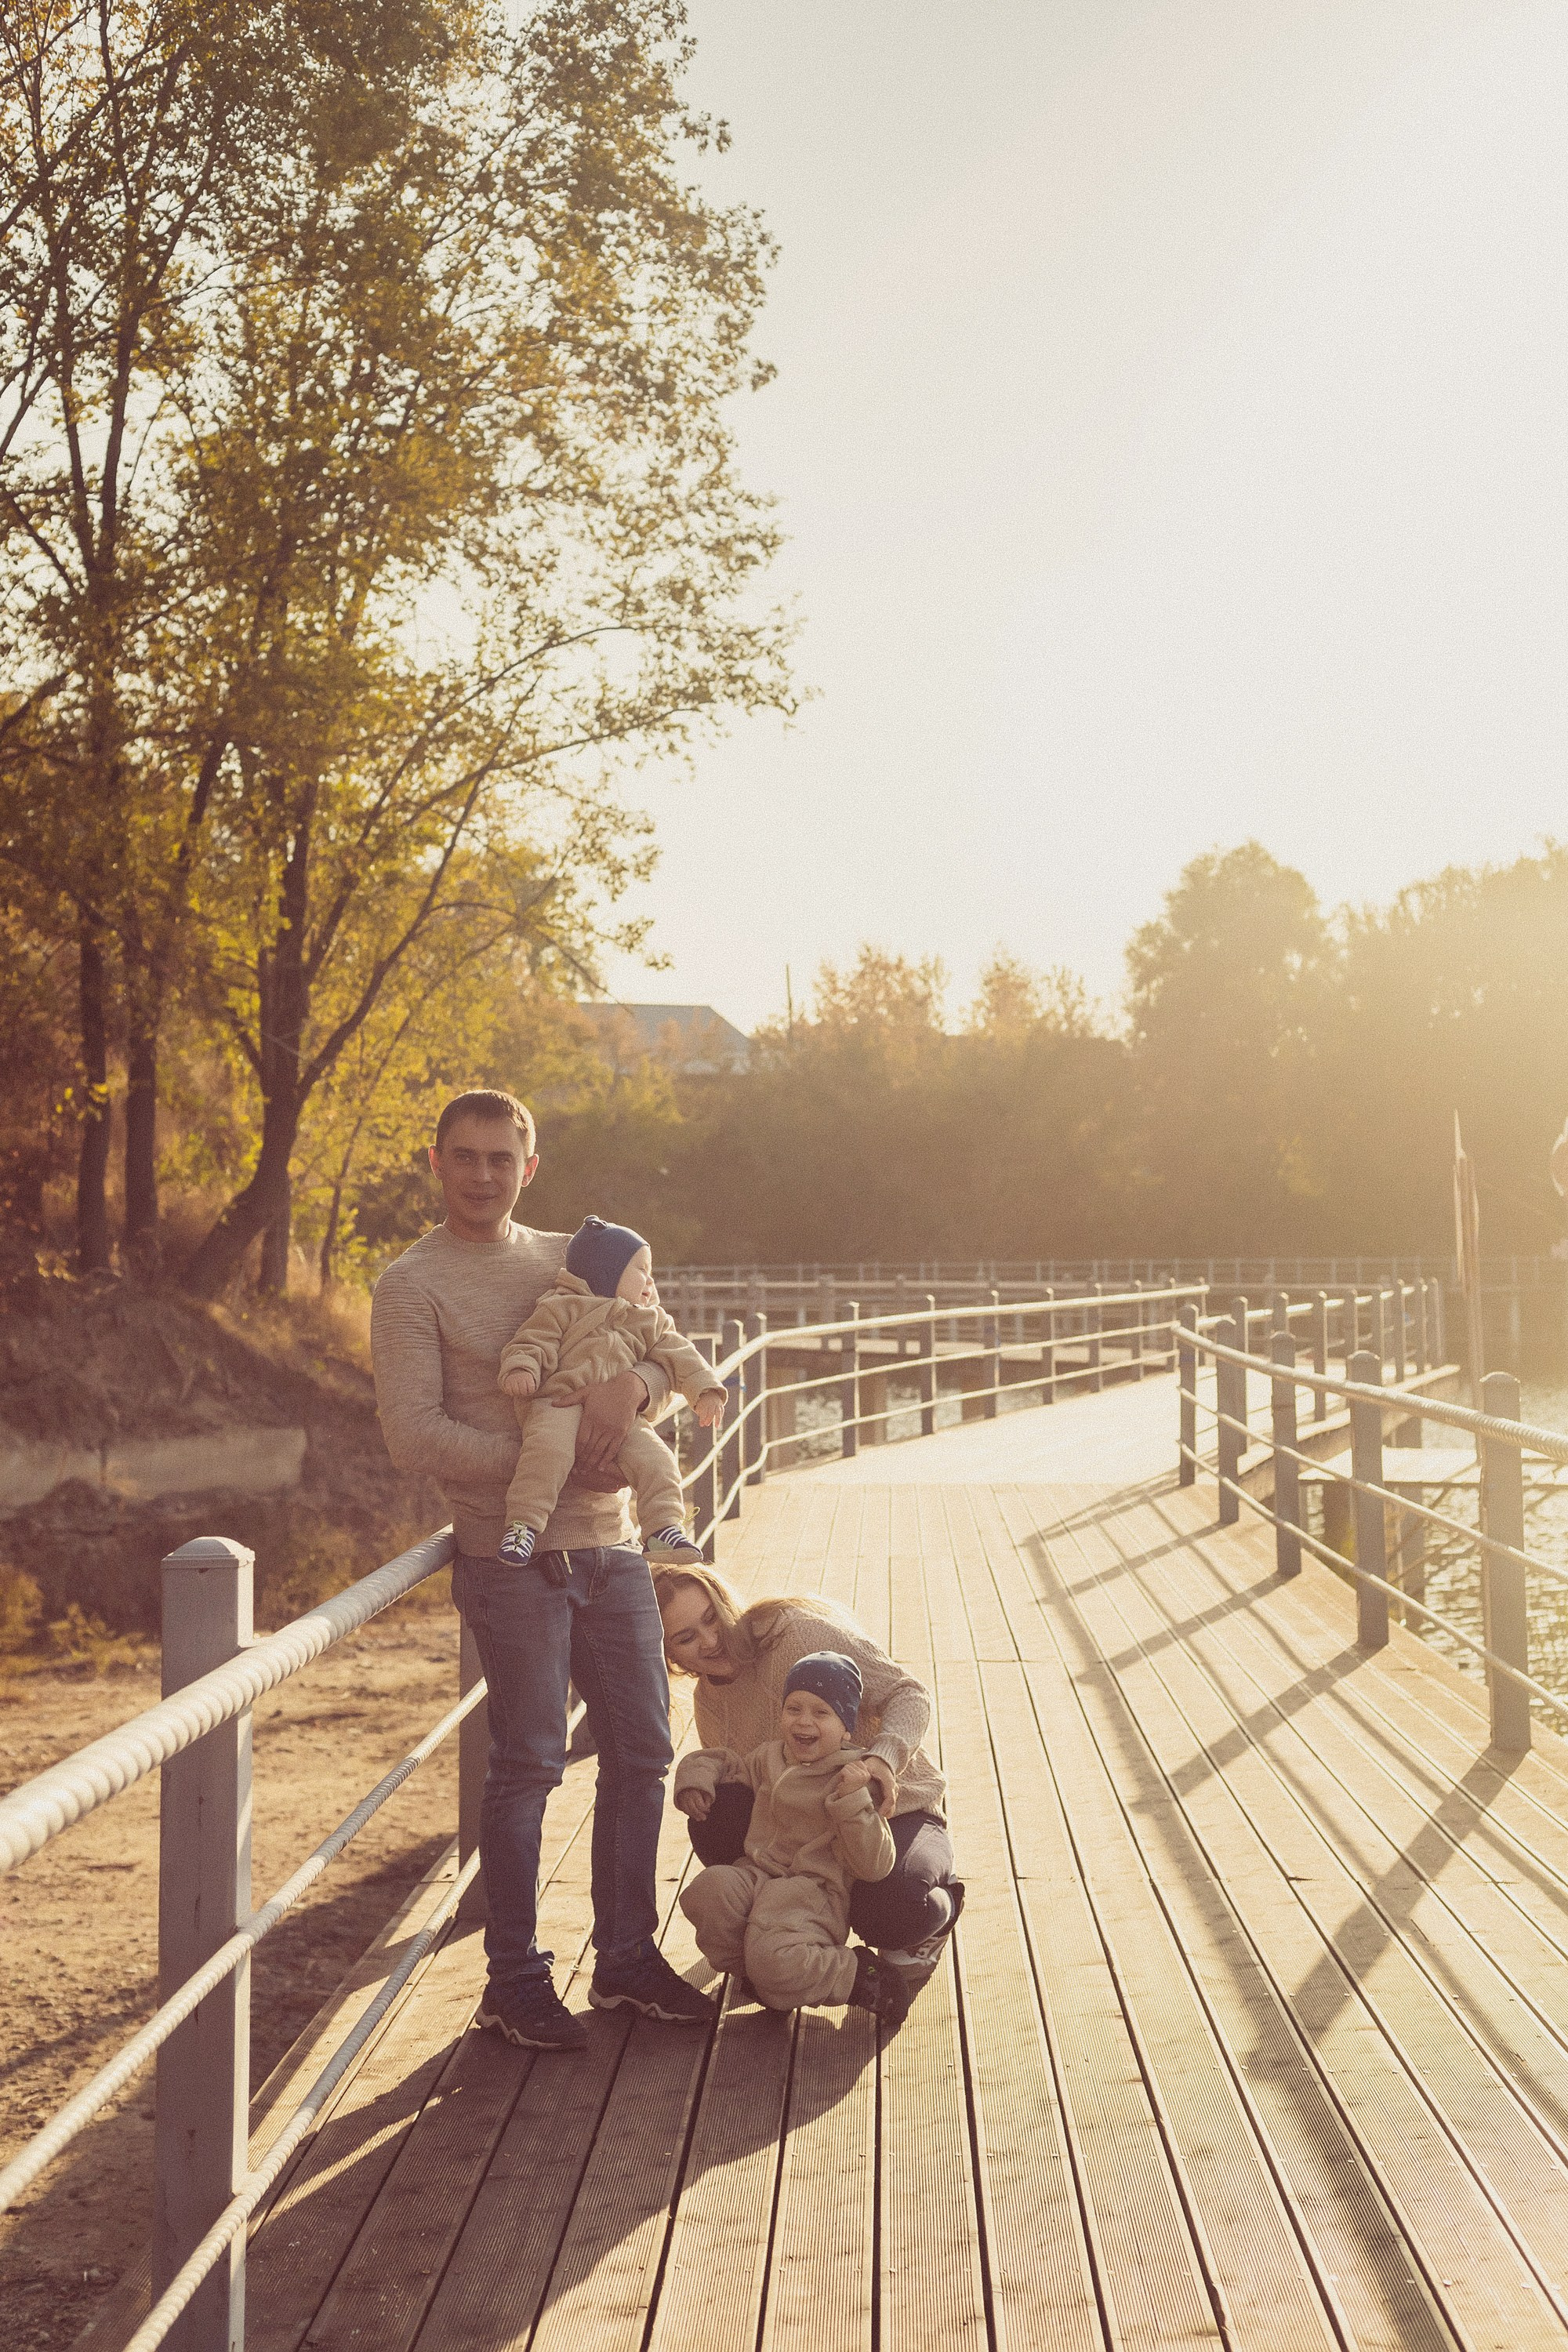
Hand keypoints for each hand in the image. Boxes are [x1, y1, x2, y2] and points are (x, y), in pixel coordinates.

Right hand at [501, 1367, 536, 1398]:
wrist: (515, 1373)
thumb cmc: (525, 1382)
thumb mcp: (531, 1382)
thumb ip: (533, 1389)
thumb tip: (536, 1396)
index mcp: (528, 1377)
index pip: (531, 1390)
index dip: (530, 1392)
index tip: (528, 1388)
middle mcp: (521, 1377)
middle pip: (523, 1392)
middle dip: (523, 1393)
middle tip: (522, 1390)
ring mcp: (513, 1379)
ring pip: (516, 1392)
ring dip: (517, 1393)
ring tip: (518, 1390)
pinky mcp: (507, 1381)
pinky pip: (509, 1391)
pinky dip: (511, 1393)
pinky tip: (513, 1390)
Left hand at [563, 1368, 649, 1489]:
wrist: (627, 1389)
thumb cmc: (604, 1390)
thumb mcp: (586, 1391)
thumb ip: (570, 1399)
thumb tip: (553, 1403)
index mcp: (590, 1417)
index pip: (581, 1440)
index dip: (576, 1452)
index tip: (570, 1460)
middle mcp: (601, 1425)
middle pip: (589, 1448)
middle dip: (582, 1461)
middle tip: (576, 1472)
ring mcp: (612, 1430)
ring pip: (600, 1451)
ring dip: (592, 1463)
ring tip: (585, 1472)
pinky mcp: (621, 1433)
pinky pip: (613, 1449)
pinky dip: (607, 1460)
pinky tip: (600, 1468)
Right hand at [676, 1785, 712, 1819]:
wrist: (687, 1782)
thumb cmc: (699, 1788)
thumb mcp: (705, 1791)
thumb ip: (707, 1799)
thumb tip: (708, 1807)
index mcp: (694, 1792)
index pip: (699, 1805)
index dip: (704, 1809)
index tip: (708, 1810)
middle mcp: (687, 1796)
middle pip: (693, 1809)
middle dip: (699, 1814)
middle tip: (704, 1818)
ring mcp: (682, 1799)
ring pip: (688, 1811)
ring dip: (694, 1816)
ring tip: (700, 1819)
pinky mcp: (680, 1802)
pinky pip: (684, 1810)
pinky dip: (690, 1813)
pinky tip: (695, 1816)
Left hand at [694, 1388, 725, 1428]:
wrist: (710, 1393)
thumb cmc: (703, 1403)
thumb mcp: (699, 1406)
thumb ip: (700, 1414)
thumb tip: (702, 1424)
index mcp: (704, 1403)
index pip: (703, 1411)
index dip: (702, 1419)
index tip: (701, 1425)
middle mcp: (711, 1403)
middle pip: (711, 1412)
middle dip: (709, 1419)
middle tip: (706, 1425)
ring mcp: (717, 1404)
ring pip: (718, 1412)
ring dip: (717, 1420)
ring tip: (716, 1426)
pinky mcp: (721, 1405)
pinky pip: (721, 1411)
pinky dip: (720, 1417)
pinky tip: (717, 1423)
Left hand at [831, 1759, 871, 1801]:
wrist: (849, 1801)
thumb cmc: (853, 1790)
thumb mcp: (860, 1779)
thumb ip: (862, 1771)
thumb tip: (864, 1763)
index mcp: (867, 1775)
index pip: (859, 1762)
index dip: (853, 1768)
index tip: (853, 1777)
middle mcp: (864, 1775)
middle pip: (852, 1764)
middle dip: (848, 1771)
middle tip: (849, 1781)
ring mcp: (858, 1776)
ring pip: (847, 1766)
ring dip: (844, 1774)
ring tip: (847, 1782)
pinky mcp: (851, 1778)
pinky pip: (844, 1770)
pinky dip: (842, 1776)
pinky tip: (844, 1783)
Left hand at [862, 1755, 896, 1816]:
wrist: (882, 1760)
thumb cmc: (874, 1764)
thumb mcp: (868, 1765)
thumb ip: (863, 1771)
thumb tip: (855, 1777)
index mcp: (889, 1782)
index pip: (890, 1797)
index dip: (887, 1807)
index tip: (881, 1813)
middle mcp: (893, 1786)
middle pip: (893, 1802)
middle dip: (888, 1811)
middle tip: (881, 1817)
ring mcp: (893, 1789)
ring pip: (893, 1803)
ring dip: (888, 1810)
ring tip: (881, 1816)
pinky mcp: (891, 1791)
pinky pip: (891, 1801)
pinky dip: (887, 1807)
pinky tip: (882, 1812)